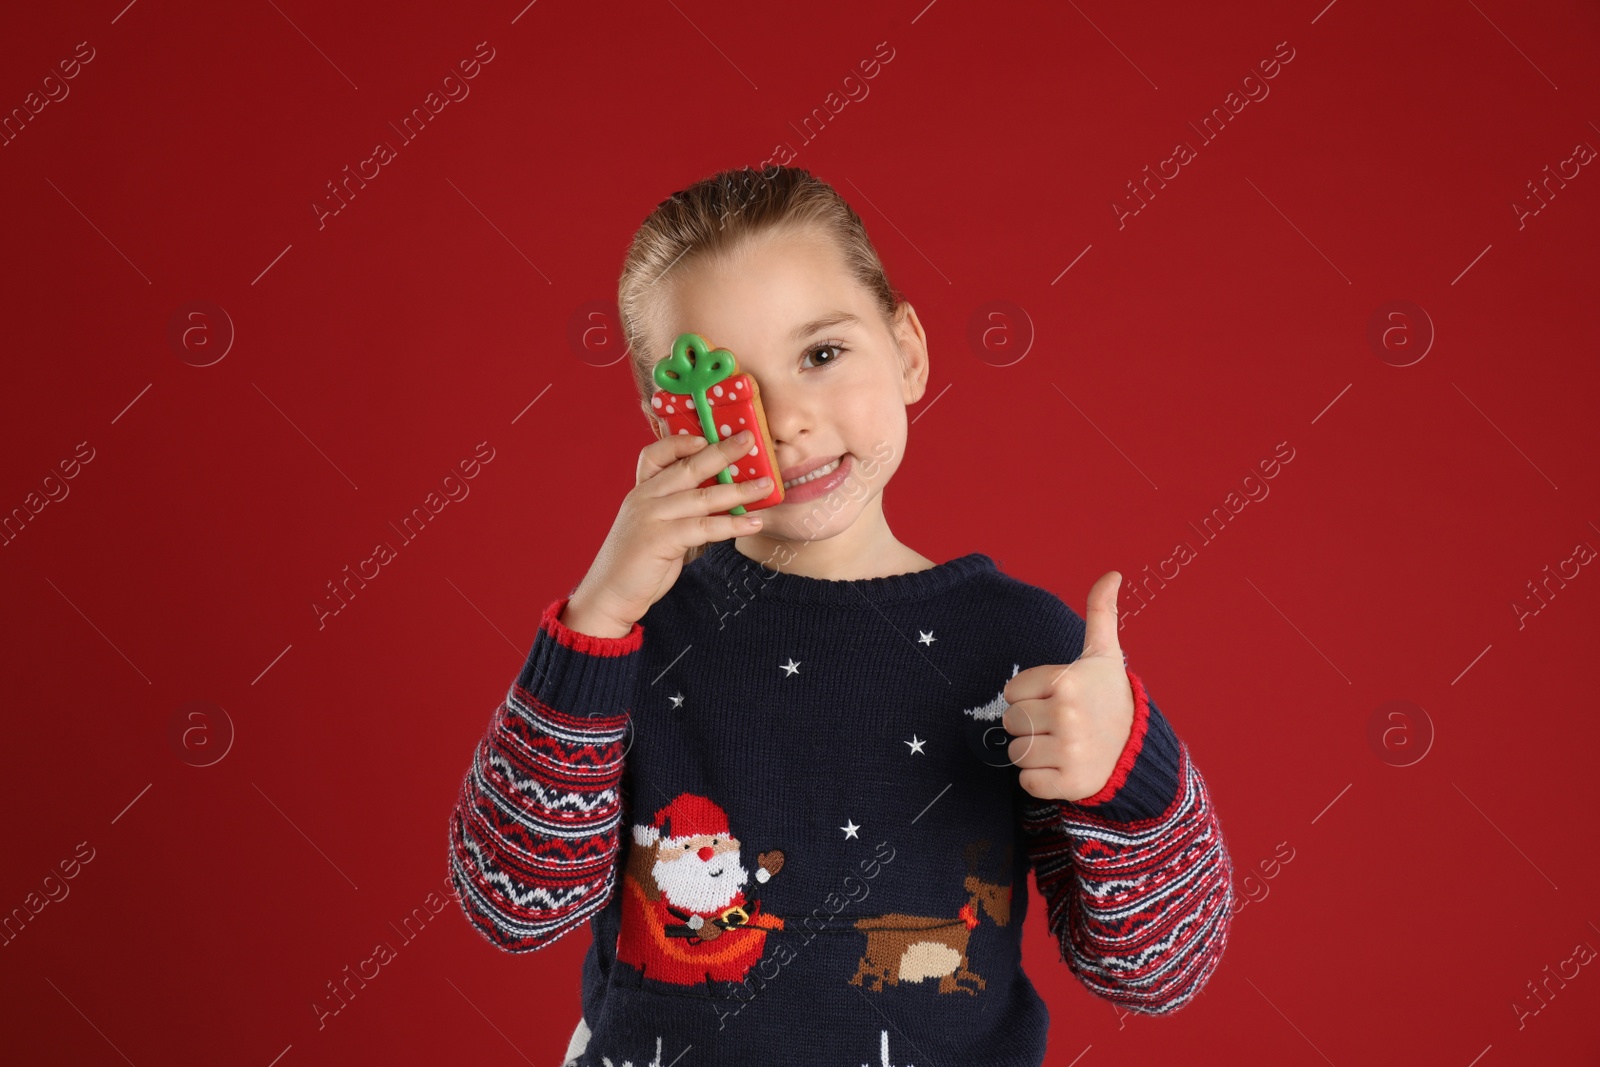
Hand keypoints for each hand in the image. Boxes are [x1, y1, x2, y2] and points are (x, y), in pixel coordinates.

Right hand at [562, 429, 772, 637]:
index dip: (680, 442)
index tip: (706, 436)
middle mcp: (644, 498)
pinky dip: (732, 524)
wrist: (609, 594)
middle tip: (749, 440)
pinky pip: (704, 527)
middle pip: (688, 468)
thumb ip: (675, 509)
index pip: (655, 454)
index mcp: (641, 491)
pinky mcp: (660, 540)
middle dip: (722, 452)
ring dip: (739, 490)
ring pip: (702, 497)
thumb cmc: (637, 562)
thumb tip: (718, 497)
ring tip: (766, 486)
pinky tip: (753, 522)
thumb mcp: (652, 526)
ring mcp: (651, 517)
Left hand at [1002, 571, 1136, 801]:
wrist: (1138, 750)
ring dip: (1034, 753)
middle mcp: (1067, 715)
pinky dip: (1040, 780)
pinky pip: (1026, 782)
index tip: (1057, 699)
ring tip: (1062, 745)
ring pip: (1016, 754)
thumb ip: (1100, 613)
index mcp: (1066, 680)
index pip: (1010, 693)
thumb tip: (1112, 574)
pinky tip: (1063, 767)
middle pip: (1010, 723)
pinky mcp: (1070, 783)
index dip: (1029, 697)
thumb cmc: (1110, 698)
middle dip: (1030, 725)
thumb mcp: (1103, 655)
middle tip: (1060, 724)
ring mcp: (1070, 751)